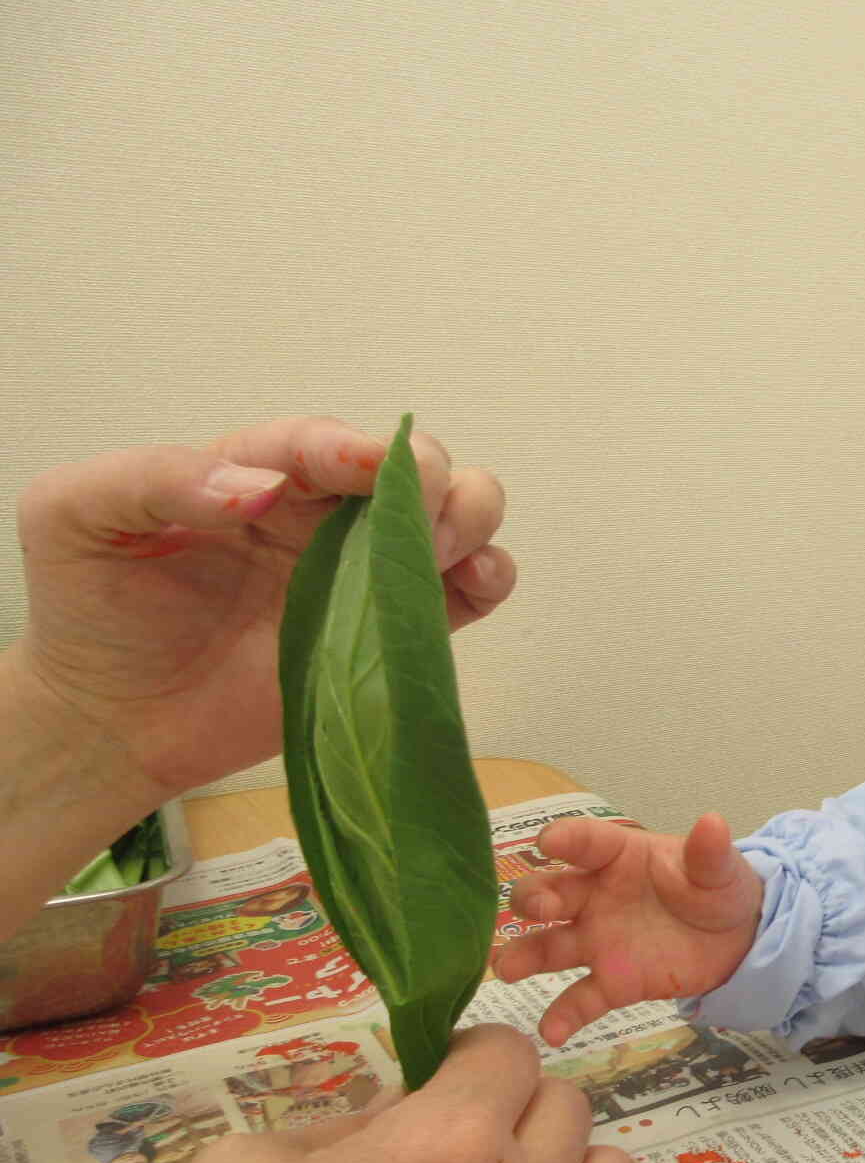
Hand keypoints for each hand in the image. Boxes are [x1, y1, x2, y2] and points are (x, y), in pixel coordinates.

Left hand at [14, 416, 512, 797]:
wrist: (113, 721)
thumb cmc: (92, 611)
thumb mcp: (75, 517)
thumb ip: (155, 481)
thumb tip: (260, 490)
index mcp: (255, 471)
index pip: (317, 441)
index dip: (350, 447)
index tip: (368, 468)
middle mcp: (324, 513)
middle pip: (416, 463)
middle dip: (430, 481)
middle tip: (410, 525)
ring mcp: (366, 572)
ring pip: (461, 513)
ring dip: (469, 518)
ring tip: (440, 554)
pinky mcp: (395, 632)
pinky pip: (469, 592)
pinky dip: (491, 577)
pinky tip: (472, 582)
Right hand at [494, 813, 763, 1046]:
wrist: (737, 939)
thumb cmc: (716, 888)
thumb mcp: (720, 868)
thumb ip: (710, 852)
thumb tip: (713, 822)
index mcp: (620, 857)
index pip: (588, 843)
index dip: (567, 839)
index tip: (549, 842)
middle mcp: (596, 897)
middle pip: (552, 893)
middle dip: (535, 898)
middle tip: (536, 909)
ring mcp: (598, 941)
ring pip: (550, 947)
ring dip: (524, 955)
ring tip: (505, 968)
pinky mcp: (612, 982)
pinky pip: (580, 999)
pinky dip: (563, 1016)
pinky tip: (551, 1032)